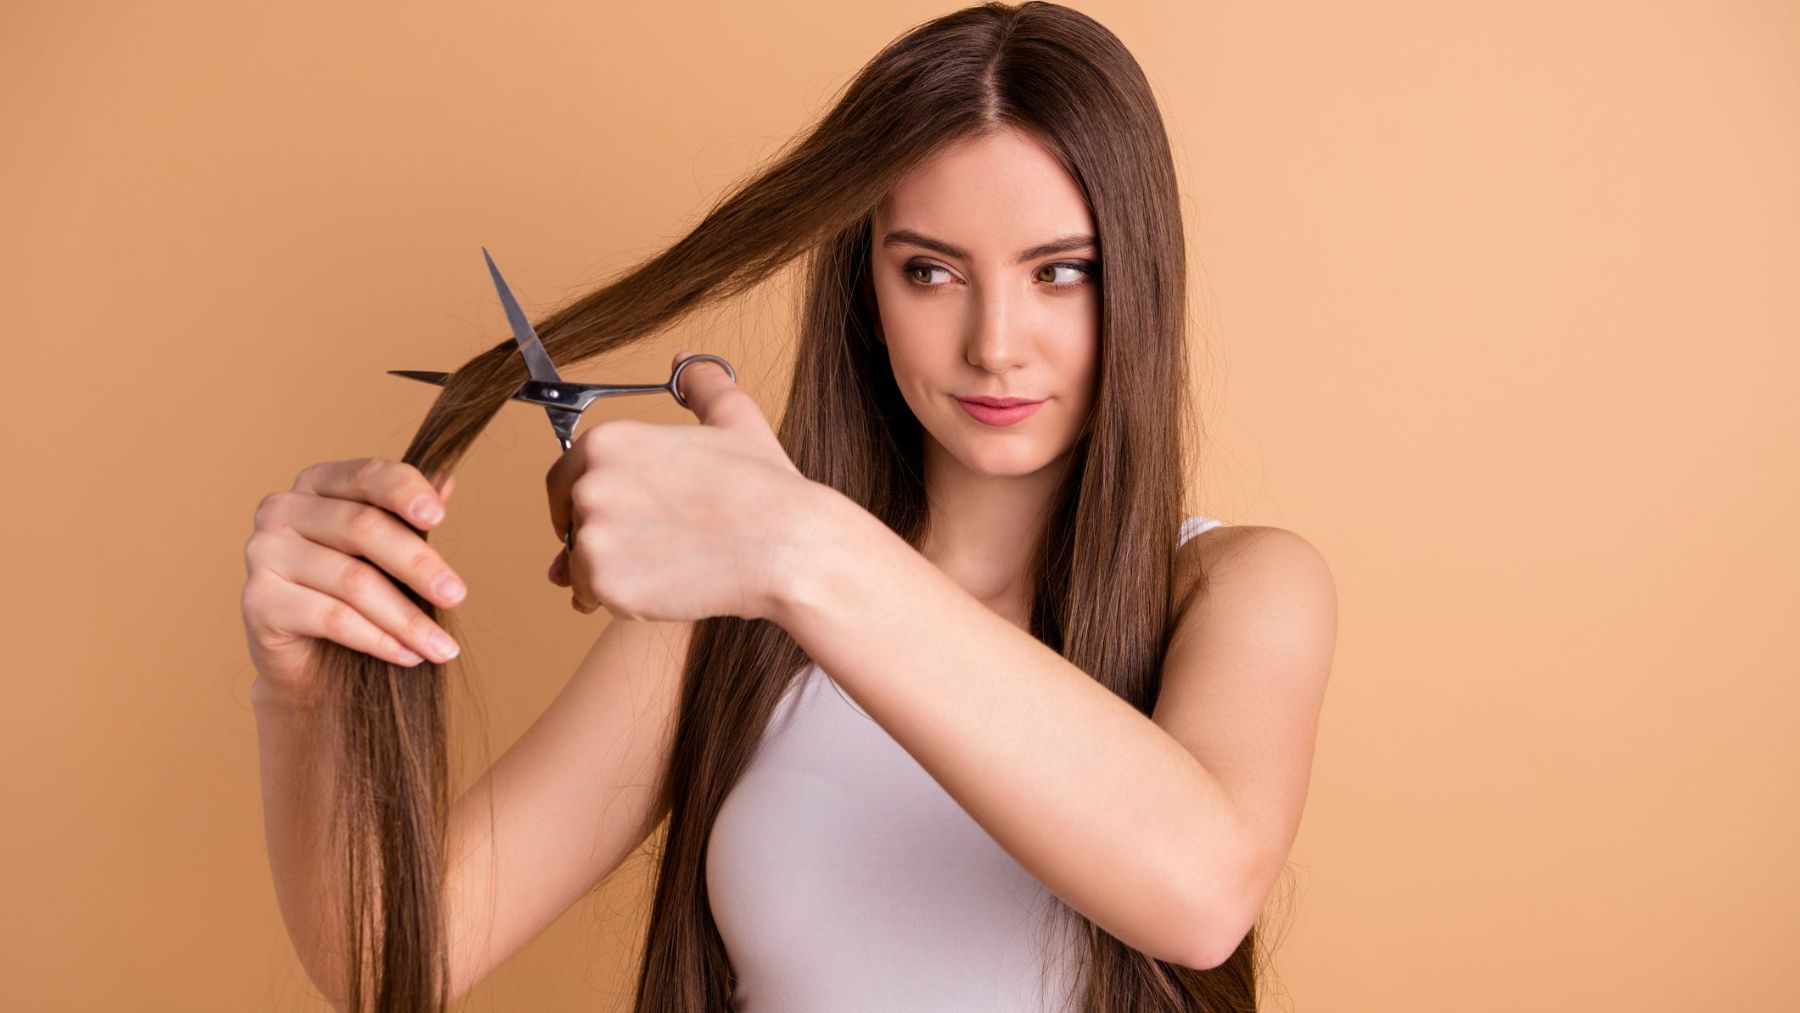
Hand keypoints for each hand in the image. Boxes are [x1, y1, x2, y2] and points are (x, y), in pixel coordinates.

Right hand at [242, 459, 465, 706]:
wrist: (308, 659)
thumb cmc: (354, 591)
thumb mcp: (388, 551)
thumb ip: (411, 516)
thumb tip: (447, 482)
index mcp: (317, 483)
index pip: (366, 476)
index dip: (404, 492)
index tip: (439, 519)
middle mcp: (282, 509)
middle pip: (362, 528)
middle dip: (418, 566)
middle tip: (456, 597)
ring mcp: (264, 553)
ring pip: (352, 580)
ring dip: (406, 618)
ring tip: (442, 646)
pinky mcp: (258, 600)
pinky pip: (331, 618)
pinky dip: (378, 639)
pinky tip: (408, 655)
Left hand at [544, 349, 818, 622]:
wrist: (786, 546)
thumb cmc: (763, 487)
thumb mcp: (734, 418)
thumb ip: (701, 385)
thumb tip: (686, 363)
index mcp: (608, 442)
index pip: (563, 478)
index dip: (584, 501)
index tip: (613, 516)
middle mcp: (590, 485)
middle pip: (572, 522)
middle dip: (600, 537)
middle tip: (650, 545)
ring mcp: (594, 537)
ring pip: (579, 564)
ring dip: (610, 571)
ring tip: (664, 567)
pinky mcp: (605, 583)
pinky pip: (592, 597)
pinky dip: (619, 600)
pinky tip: (662, 589)